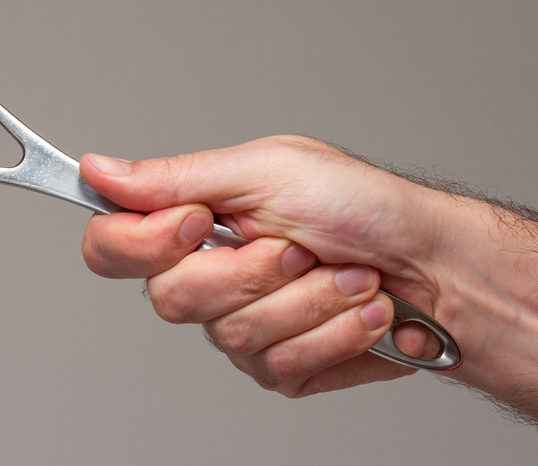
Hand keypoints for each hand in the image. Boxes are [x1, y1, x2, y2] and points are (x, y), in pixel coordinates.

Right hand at [79, 135, 441, 396]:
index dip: (142, 242)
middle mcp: (205, 279)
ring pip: (235, 335)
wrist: (439, 266)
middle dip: (253, 272)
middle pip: (170, 299)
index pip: (109, 246)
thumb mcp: (267, 168)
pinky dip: (335, 333)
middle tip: (300, 247)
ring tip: (350, 276)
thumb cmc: (364, 206)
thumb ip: (174, 176)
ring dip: (310, 301)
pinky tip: (362, 311)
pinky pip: (281, 366)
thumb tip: (98, 170)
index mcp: (190, 222)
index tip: (200, 221)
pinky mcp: (282, 370)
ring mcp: (240, 329)